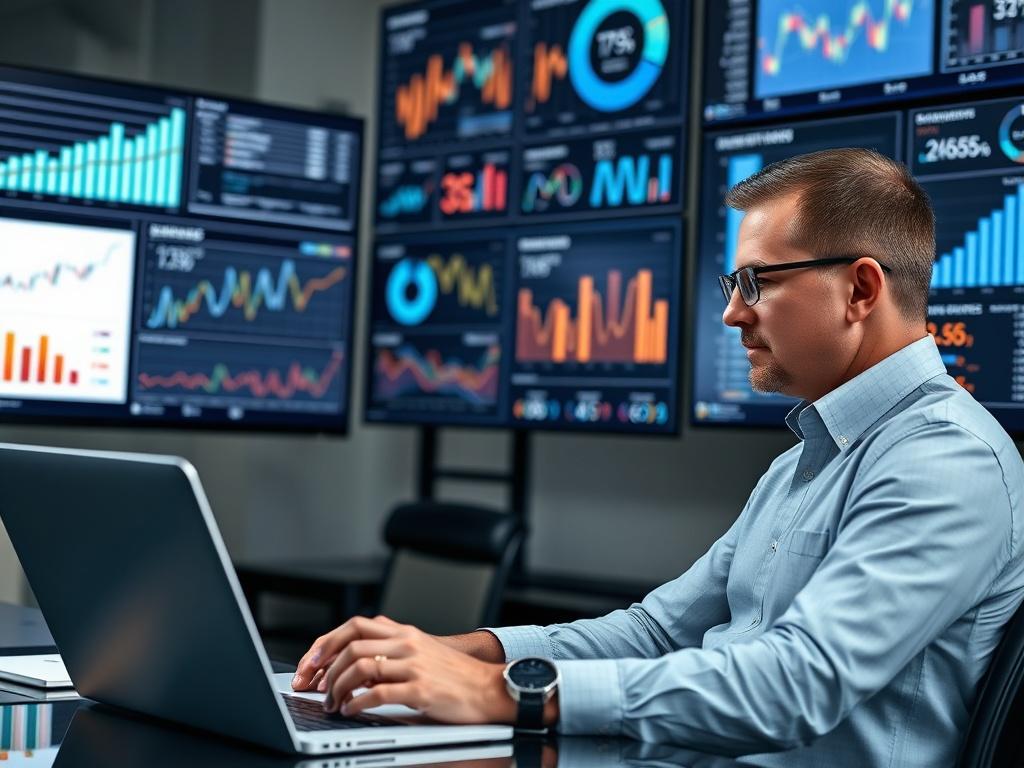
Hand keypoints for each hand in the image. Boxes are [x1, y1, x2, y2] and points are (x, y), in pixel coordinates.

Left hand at [294, 615, 515, 722]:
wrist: (489, 688)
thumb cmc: (454, 675)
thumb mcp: (420, 650)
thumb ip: (390, 647)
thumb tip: (352, 658)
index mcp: (404, 633)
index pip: (354, 625)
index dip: (326, 643)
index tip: (310, 663)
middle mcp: (406, 644)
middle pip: (351, 643)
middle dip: (324, 667)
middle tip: (313, 687)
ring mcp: (414, 666)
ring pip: (360, 666)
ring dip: (338, 687)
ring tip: (333, 704)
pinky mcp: (420, 690)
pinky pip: (378, 693)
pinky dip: (356, 703)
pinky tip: (351, 710)